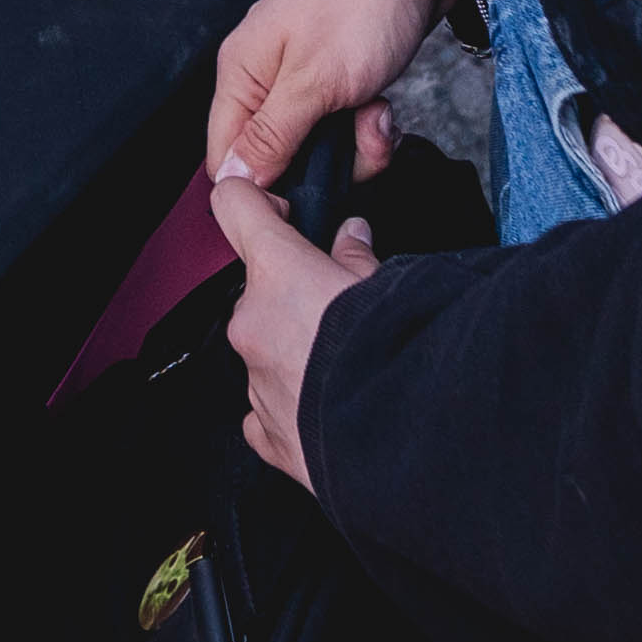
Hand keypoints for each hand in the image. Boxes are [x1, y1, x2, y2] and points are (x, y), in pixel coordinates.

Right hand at [209, 0, 457, 186]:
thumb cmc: (360, 1)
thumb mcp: (314, 81)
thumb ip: (272, 135)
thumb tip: (235, 179)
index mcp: (241, 73)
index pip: (225, 156)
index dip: (259, 186)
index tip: (303, 195)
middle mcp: (265, 77)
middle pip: (277, 158)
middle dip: (324, 166)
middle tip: (357, 140)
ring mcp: (304, 77)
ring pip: (319, 147)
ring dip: (356, 145)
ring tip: (377, 114)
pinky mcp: (339, 78)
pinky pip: (345, 126)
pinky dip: (370, 125)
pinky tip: (386, 106)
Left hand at [211, 158, 386, 490]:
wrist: (407, 437)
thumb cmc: (399, 349)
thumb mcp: (388, 282)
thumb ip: (358, 255)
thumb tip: (351, 237)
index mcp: (278, 272)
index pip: (234, 205)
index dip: (255, 203)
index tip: (278, 215)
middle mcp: (253, 322)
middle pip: (259, 290)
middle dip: (294, 295)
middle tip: (343, 310)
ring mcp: (255, 380)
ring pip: (265, 348)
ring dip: (296, 350)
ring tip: (348, 365)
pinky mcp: (267, 433)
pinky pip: (266, 408)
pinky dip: (290, 402)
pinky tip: (324, 406)